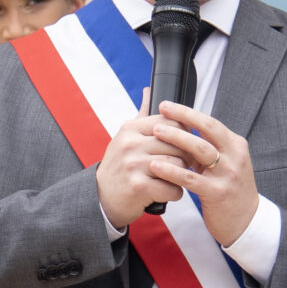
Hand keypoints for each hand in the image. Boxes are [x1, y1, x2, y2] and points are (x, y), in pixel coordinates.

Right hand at [97, 110, 185, 228]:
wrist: (101, 197)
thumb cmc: (119, 166)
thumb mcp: (126, 137)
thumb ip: (142, 115)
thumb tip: (148, 90)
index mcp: (131, 128)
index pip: (171, 122)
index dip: (183, 135)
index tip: (181, 146)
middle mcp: (131, 144)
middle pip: (177, 145)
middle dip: (185, 158)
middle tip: (181, 166)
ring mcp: (133, 165)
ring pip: (177, 166)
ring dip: (181, 176)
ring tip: (172, 179)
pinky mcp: (138, 187)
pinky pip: (171, 188)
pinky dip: (174, 193)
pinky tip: (166, 192)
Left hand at [149, 101, 262, 246]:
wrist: (245, 221)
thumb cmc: (229, 189)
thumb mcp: (224, 163)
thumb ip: (207, 146)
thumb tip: (181, 124)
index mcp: (235, 145)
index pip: (210, 123)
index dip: (187, 112)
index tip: (166, 105)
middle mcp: (234, 156)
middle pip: (207, 130)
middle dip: (182, 118)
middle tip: (160, 113)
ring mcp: (228, 174)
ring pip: (200, 150)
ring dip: (176, 139)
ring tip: (156, 134)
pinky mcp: (217, 193)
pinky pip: (191, 178)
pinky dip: (172, 170)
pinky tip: (156, 166)